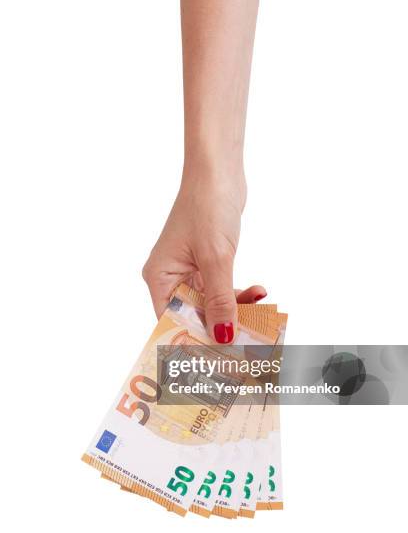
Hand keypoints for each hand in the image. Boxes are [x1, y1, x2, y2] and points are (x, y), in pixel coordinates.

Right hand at [142, 170, 264, 342]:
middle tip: (248, 343)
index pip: (172, 321)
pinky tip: (259, 291)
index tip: (217, 360)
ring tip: (261, 313)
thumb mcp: (216, 259)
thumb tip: (223, 336)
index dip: (193, 341)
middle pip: (193, 315)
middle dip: (220, 327)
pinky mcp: (207, 263)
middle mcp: (171, 277)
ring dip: (236, 308)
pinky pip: (221, 288)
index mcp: (160, 277)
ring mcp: (189, 270)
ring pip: (211, 303)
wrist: (219, 172)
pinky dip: (239, 292)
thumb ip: (220, 300)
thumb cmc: (207, 207)